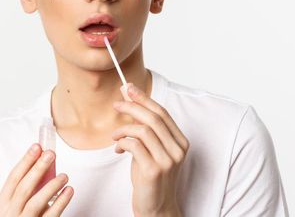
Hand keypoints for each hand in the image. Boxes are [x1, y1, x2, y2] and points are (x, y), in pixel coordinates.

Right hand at [0, 144, 73, 215]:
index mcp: (1, 205)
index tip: (37, 147)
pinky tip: (69, 191)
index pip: (13, 179)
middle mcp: (9, 214)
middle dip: (38, 169)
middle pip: (24, 188)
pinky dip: (61, 202)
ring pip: (36, 202)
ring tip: (64, 176)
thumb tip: (43, 163)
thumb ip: (26, 188)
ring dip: (51, 186)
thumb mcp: (16, 205)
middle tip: (51, 154)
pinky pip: (51, 215)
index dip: (25, 161)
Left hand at [112, 83, 189, 216]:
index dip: (145, 99)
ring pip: (143, 130)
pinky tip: (118, 149)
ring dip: (123, 129)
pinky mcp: (154, 170)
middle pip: (153, 118)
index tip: (130, 89)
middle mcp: (177, 149)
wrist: (156, 208)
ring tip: (114, 135)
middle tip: (117, 104)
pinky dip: (122, 143)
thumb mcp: (151, 151)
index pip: (162, 113)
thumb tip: (131, 104)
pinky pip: (134, 146)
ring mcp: (167, 160)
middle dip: (133, 106)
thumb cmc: (151, 179)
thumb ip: (146, 132)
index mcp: (180, 142)